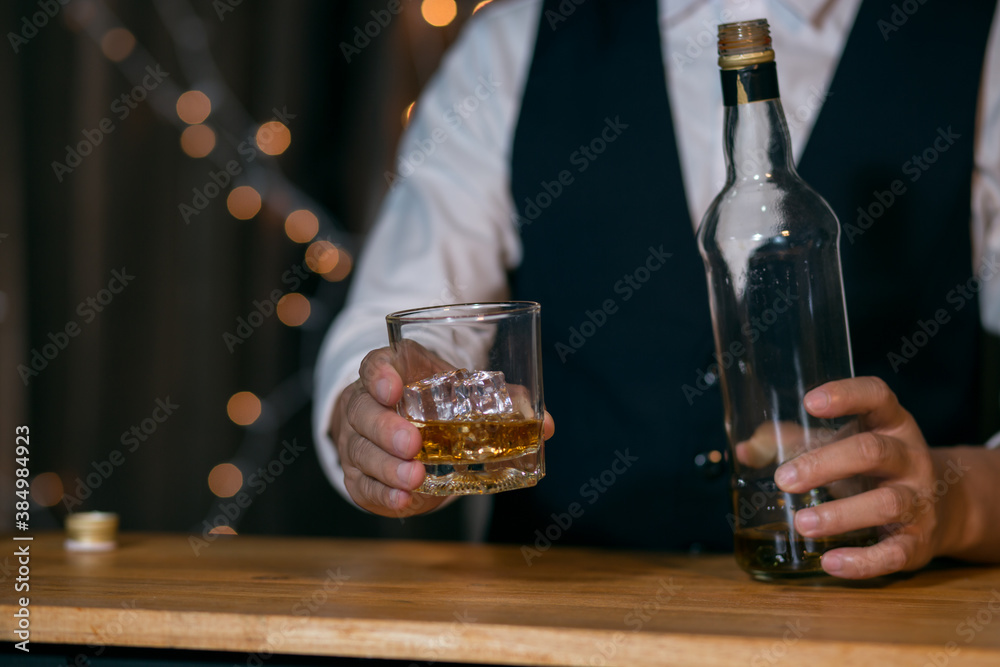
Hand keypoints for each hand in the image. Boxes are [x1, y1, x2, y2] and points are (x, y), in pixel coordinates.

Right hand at [329, 345, 554, 517]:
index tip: (393, 388)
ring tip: (415, 477)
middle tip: (412, 443)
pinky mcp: (358, 474)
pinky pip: (363, 485)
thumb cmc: (433, 399)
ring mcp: (356, 440)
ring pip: (361, 451)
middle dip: (386, 429)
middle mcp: (366, 403)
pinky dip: (383, 494)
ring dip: (387, 467)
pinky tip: (403, 500)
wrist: (395, 420)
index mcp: (393, 372)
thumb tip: (546, 426)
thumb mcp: (460, 389)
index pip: (375, 364)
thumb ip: (502, 403)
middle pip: (363, 411)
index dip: (380, 375)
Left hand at [773, 376, 959, 578]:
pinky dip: (863, 561)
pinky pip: (894, 552)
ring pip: (886, 503)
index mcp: (889, 423)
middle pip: (871, 452)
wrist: (944, 507)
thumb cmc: (872, 468)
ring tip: (801, 523)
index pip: (876, 395)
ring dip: (840, 514)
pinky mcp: (919, 541)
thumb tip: (743, 450)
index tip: (809, 402)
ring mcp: (919, 499)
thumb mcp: (840, 443)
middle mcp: (909, 456)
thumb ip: (791, 441)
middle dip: (825, 464)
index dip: (845, 395)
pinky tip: (830, 562)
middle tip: (783, 479)